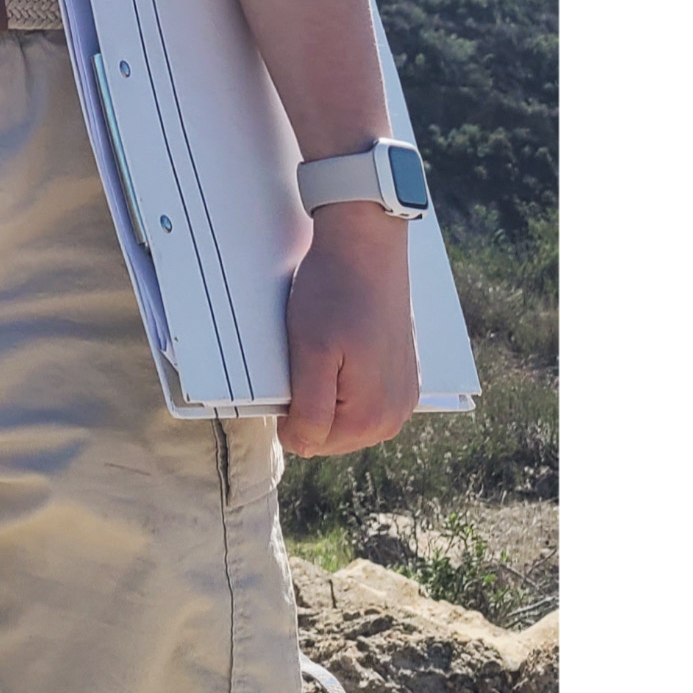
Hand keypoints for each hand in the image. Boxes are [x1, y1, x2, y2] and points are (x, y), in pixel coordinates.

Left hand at [281, 205, 421, 455]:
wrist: (367, 246)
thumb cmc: (334, 294)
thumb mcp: (310, 354)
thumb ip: (309, 412)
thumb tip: (302, 446)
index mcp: (373, 419)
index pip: (309, 442)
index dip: (289, 407)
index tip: (294, 366)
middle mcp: (396, 416)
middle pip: (329, 433)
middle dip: (309, 400)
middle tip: (309, 352)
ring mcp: (403, 396)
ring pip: (342, 414)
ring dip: (325, 388)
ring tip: (327, 346)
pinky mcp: (402, 376)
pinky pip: (360, 395)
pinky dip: (343, 376)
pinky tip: (342, 344)